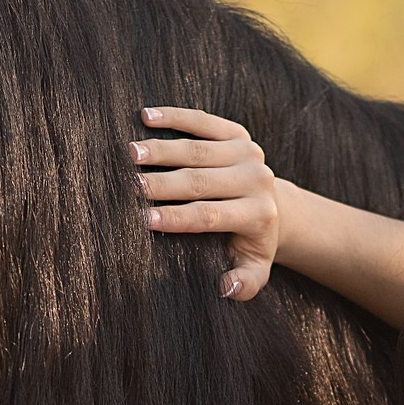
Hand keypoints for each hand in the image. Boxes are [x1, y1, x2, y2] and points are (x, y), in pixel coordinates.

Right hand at [136, 107, 279, 300]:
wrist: (274, 207)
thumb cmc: (251, 244)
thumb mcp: (254, 269)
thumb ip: (245, 283)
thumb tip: (225, 288)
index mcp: (257, 215)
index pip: (209, 215)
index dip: (176, 217)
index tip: (144, 218)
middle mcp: (256, 180)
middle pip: (200, 181)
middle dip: (162, 183)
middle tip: (129, 184)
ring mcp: (248, 152)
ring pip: (198, 149)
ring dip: (161, 150)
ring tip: (129, 153)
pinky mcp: (238, 133)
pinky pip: (203, 121)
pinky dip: (175, 116)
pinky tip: (146, 116)